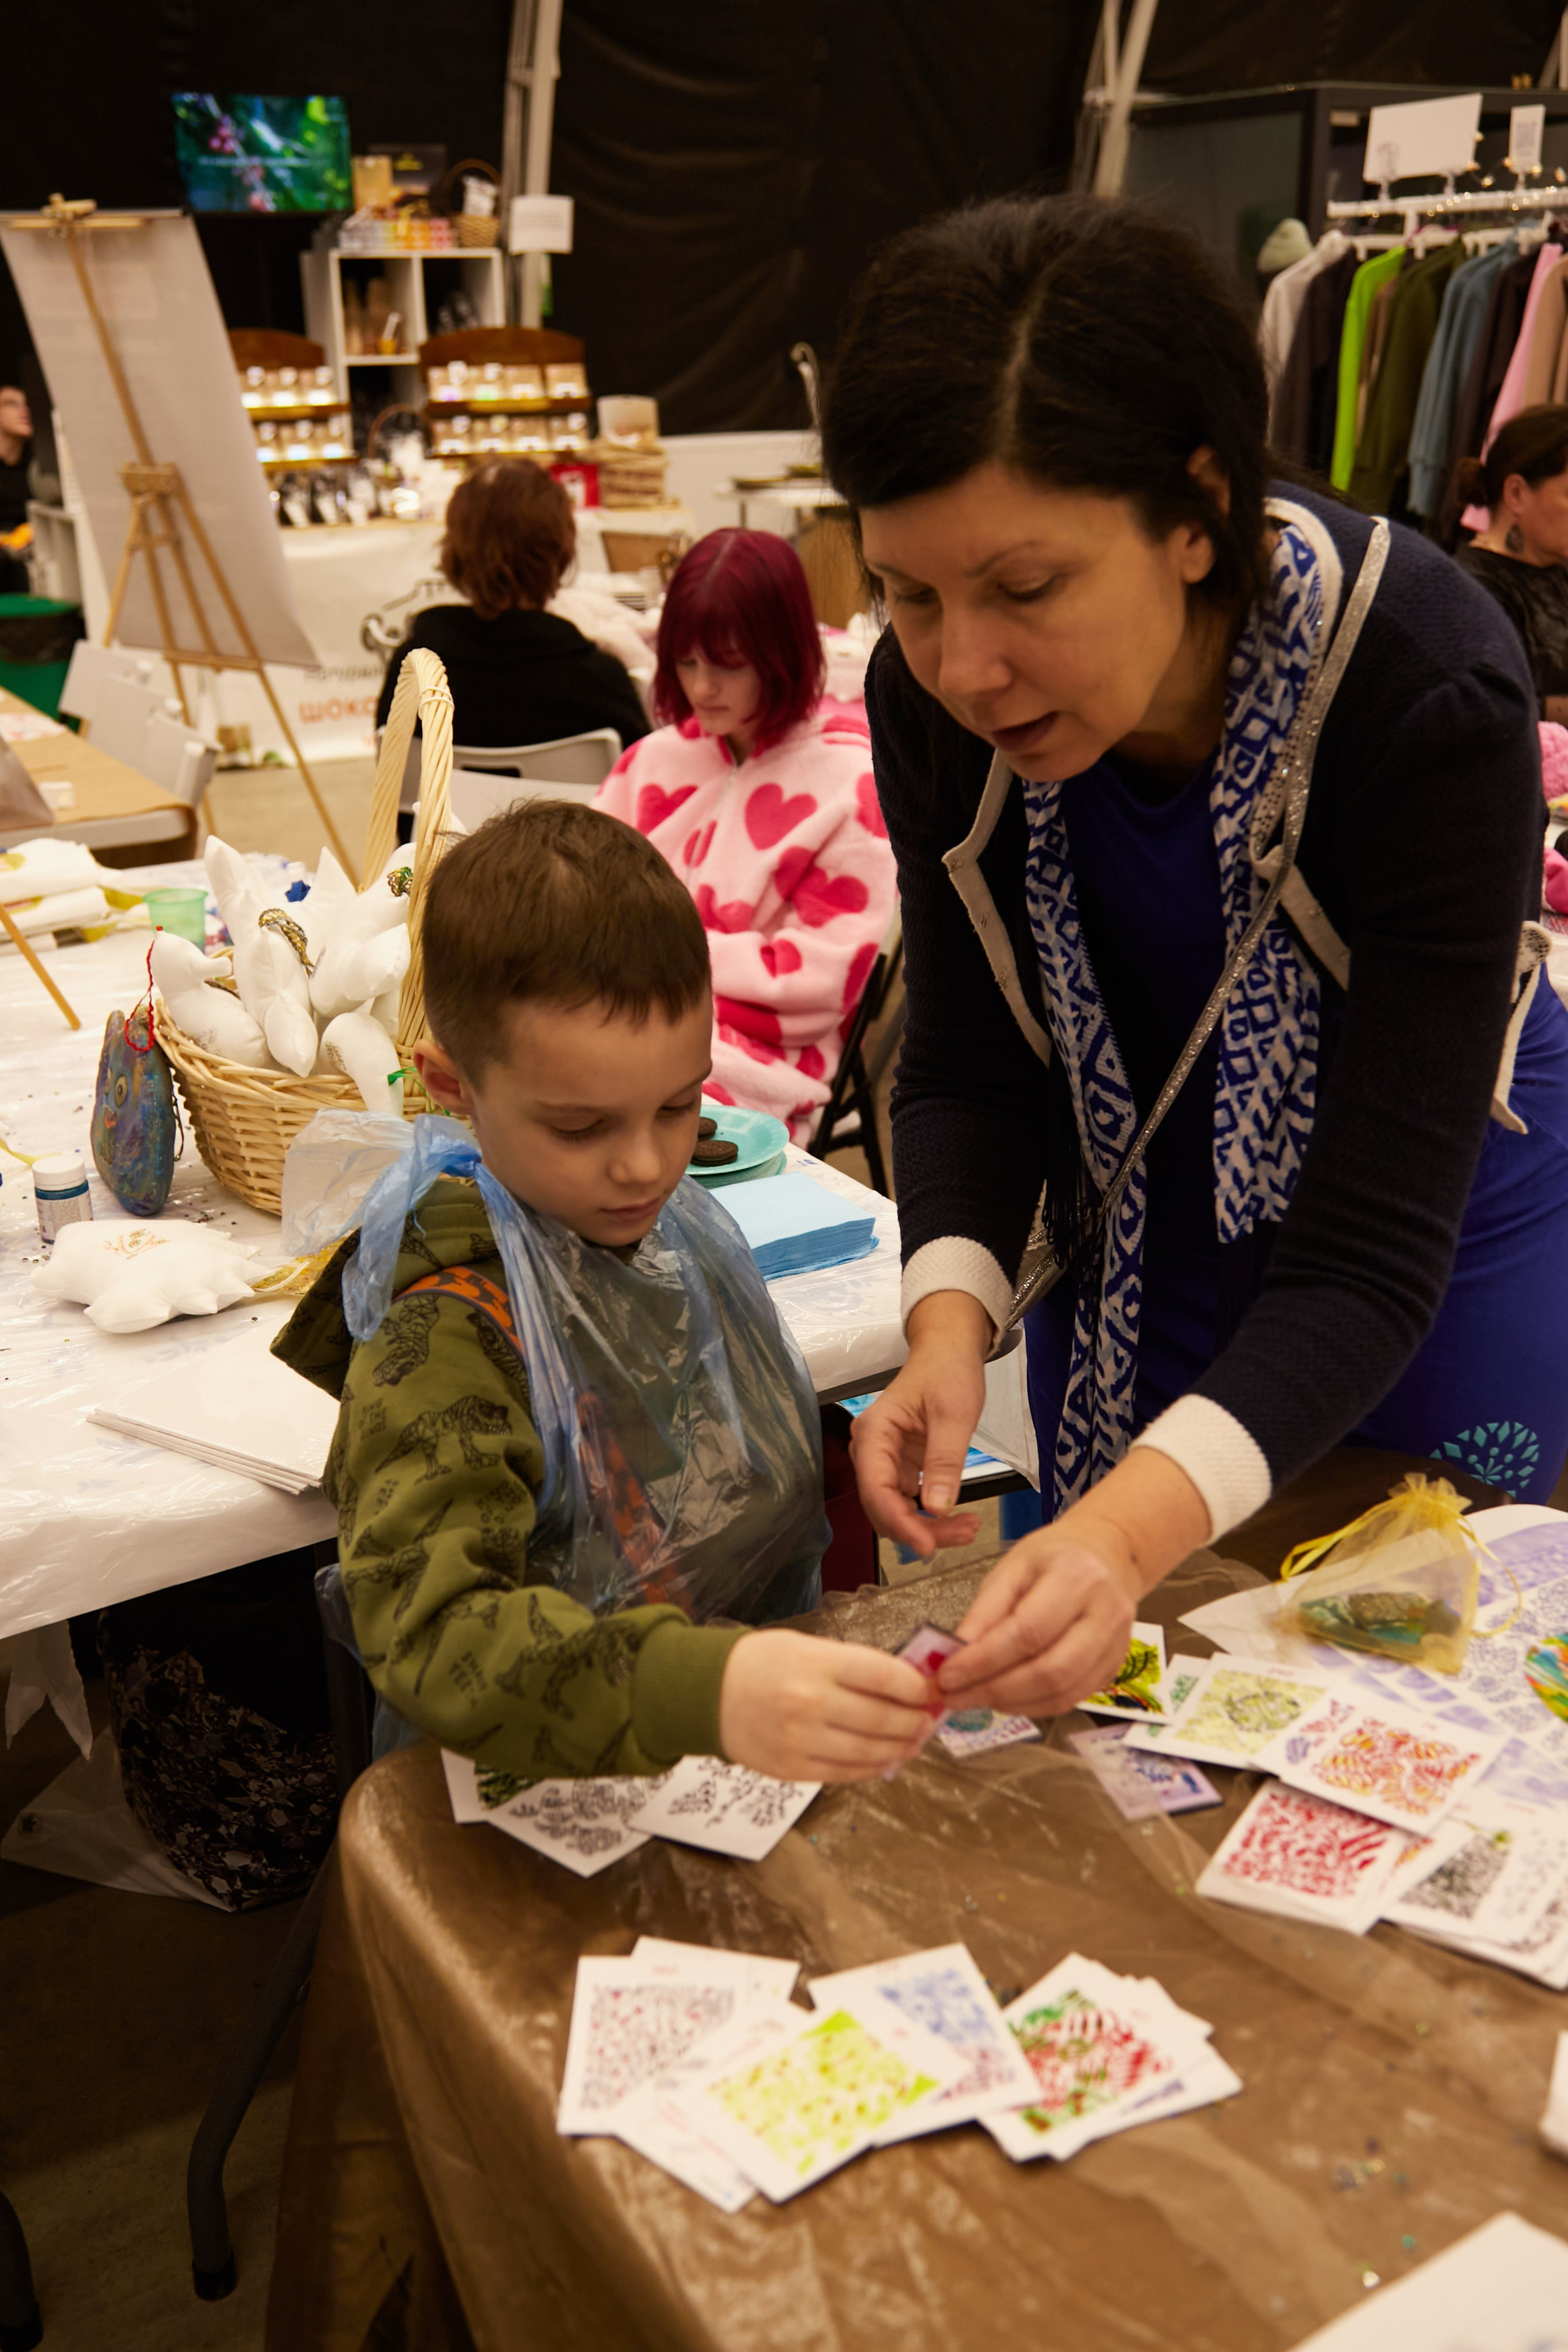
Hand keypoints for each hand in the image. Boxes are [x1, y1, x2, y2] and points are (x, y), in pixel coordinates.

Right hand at [718, 1629, 934, 1781]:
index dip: (917, 1687)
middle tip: (927, 1720)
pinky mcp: (793, 1769)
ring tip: (912, 1742)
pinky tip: (884, 1760)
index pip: (886, 1677)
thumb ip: (853, 1665)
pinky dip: (871, 1769)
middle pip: (883, 1718)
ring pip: (870, 1752)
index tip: (927, 1690)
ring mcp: (802, 1740)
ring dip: (900, 1748)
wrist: (707, 1693)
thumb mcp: (807, 1647)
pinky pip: (845, 1774)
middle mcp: (811, 1702)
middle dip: (914, 1721)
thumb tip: (904, 1685)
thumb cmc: (761, 1663)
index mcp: (818, 1663)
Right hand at [850, 1291, 989, 1554]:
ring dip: (928, 1526)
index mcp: (874, 1433)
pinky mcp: (901, 1466)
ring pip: (896, 1510)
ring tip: (969, 1529)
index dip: (900, 1523)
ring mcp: (885, 1461)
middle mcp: (871, 1451)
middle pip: (883, 1507)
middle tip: (964, 1535)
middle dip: (919, 1529)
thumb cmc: (948, 1372)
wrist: (949, 1351)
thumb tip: (937, 1509)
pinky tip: (959, 1519)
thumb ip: (943, 1461)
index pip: (876, 1490)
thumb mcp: (954, 1415)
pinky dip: (931, 1515)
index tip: (928, 1546)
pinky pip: (909, 1501)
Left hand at [937, 1532, 1140, 1715]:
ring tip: (975, 1698)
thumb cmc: (1054, 1557)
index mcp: (1077, 1577)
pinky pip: (1071, 1699)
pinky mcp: (1114, 1668)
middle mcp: (1106, 1613)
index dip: (983, 1661)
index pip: (1028, 1632)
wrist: (1105, 1555)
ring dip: (1012, 1704)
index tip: (947, 1675)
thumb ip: (985, 1611)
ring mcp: (1116, 1645)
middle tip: (955, 1696)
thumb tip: (956, 1654)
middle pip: (1050, 1671)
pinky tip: (1005, 1699)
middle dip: (995, 1690)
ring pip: (1062, 1693)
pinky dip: (1032, 1706)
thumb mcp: (1011, 1568)